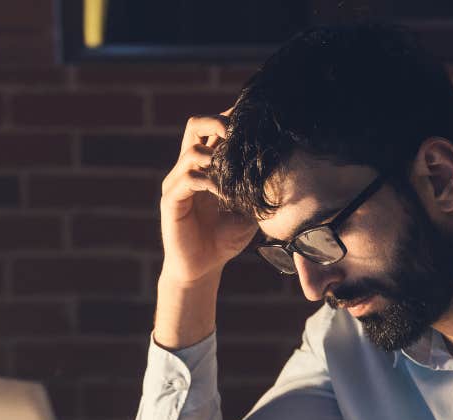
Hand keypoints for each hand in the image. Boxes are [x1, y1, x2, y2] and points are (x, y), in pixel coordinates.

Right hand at [158, 111, 259, 284]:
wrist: (203, 267)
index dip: (230, 119)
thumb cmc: (225, 238)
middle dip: (217, 122)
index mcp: (206, 166)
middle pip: (195, 125)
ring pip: (192, 151)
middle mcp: (188, 168)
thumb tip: (282, 170)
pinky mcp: (171, 200)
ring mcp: (177, 183)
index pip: (213, 129)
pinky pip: (188, 179)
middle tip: (239, 134)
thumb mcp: (248, 208)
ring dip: (217, 158)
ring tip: (234, 173)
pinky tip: (224, 194)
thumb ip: (256, 188)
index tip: (253, 119)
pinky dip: (208, 181)